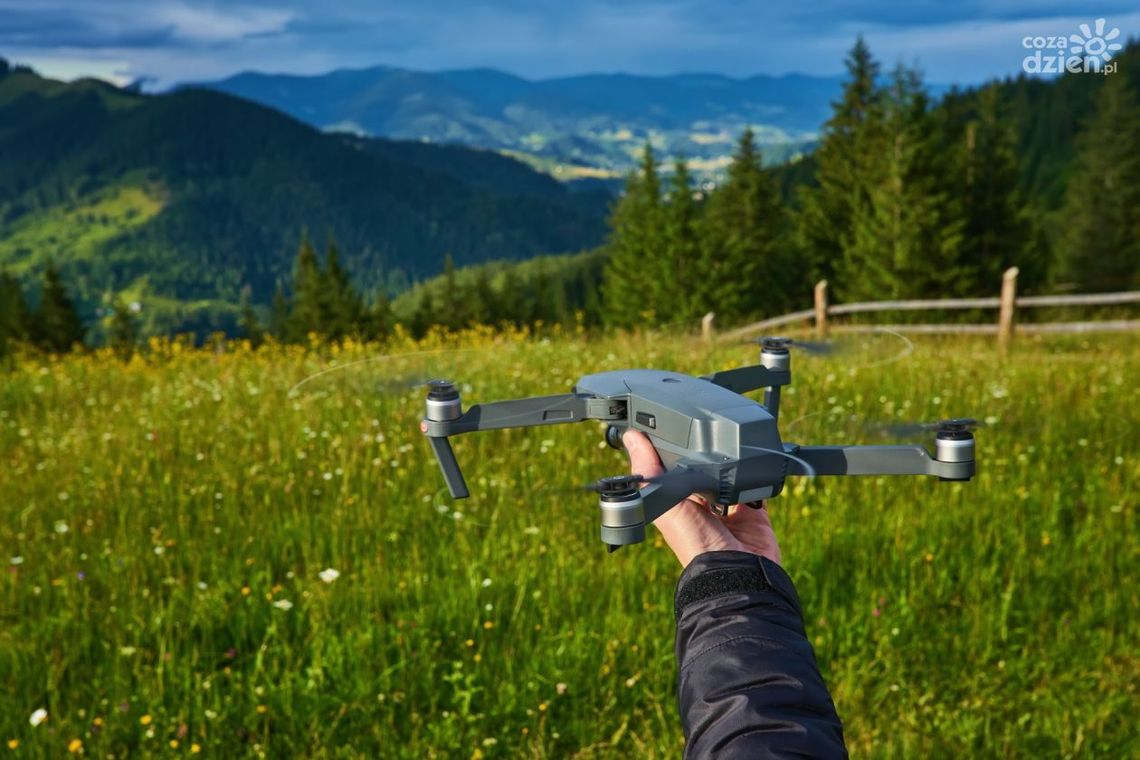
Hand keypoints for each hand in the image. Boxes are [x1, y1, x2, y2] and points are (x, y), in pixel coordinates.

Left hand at [622, 430, 781, 568]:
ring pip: (730, 474)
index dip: (670, 450)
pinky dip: (756, 475)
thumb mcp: (666, 505)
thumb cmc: (695, 544)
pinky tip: (752, 462)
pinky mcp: (753, 509)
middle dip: (704, 454)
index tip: (669, 423)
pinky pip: (757, 485)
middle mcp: (702, 504)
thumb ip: (651, 473)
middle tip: (704, 426)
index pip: (672, 469)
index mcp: (677, 503)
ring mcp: (729, 507)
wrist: (737, 570)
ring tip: (729, 443)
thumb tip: (631, 438)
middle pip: (703, 470)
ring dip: (731, 462)